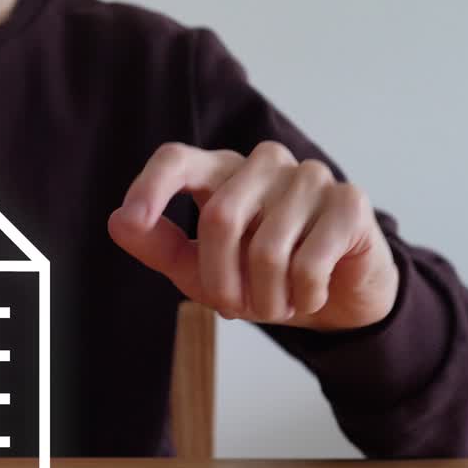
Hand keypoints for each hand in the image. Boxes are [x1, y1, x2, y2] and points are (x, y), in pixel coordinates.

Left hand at [108, 141, 398, 330]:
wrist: (335, 295)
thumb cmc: (258, 275)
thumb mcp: (198, 269)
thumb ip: (159, 244)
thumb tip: (118, 221)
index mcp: (220, 172)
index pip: (177, 159)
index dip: (152, 186)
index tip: (132, 218)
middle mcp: (264, 162)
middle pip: (219, 218)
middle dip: (221, 281)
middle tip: (237, 308)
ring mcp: (309, 175)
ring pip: (267, 249)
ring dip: (266, 298)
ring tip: (276, 304)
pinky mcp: (349, 201)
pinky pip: (308, 263)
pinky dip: (303, 297)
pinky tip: (309, 295)